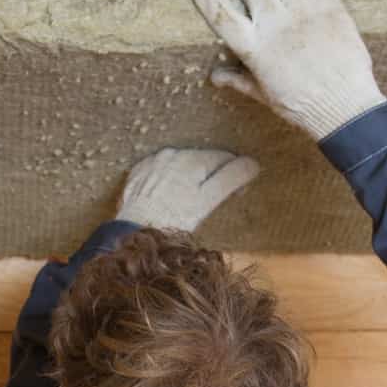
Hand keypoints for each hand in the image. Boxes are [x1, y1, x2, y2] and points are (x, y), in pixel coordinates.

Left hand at [115, 148, 259, 231]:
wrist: (134, 232)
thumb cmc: (174, 220)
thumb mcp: (207, 201)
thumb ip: (231, 178)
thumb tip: (252, 163)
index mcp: (193, 158)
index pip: (225, 159)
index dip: (236, 176)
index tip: (237, 195)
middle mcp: (172, 154)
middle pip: (203, 160)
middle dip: (212, 177)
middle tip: (212, 202)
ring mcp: (153, 162)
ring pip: (182, 165)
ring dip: (191, 178)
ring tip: (188, 202)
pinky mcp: (139, 173)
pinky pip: (161, 171)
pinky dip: (170, 181)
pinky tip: (169, 199)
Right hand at [189, 0, 386, 139]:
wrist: (345, 107)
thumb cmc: (301, 105)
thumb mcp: (264, 94)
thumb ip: (237, 79)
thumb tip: (215, 76)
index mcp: (253, 47)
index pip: (220, 12)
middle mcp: (274, 24)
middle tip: (258, 7)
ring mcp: (303, 12)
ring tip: (289, 14)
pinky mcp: (330, 7)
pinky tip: (312, 14)